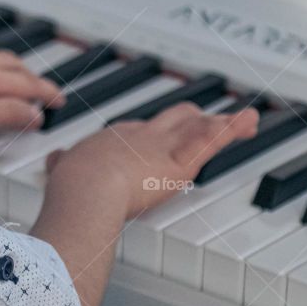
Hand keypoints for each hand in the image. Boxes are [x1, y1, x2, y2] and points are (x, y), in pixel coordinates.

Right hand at [46, 103, 259, 217]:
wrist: (87, 187)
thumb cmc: (74, 183)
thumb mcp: (64, 168)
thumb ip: (63, 164)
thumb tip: (56, 159)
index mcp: (115, 137)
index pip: (141, 129)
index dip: (155, 131)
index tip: (163, 133)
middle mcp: (142, 134)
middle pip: (175, 118)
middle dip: (192, 118)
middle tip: (206, 120)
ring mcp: (164, 145)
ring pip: (200, 126)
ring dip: (224, 123)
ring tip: (246, 119)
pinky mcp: (183, 160)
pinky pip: (215, 139)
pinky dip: (235, 128)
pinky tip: (250, 121)